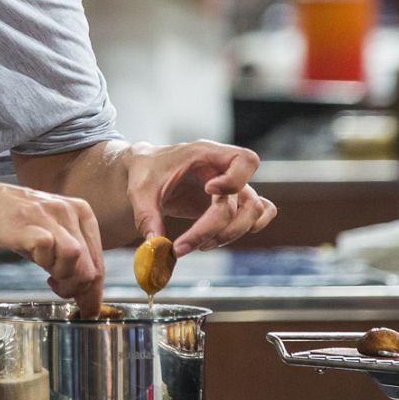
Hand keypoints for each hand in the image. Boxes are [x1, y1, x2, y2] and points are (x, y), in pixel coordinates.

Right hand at [0, 177, 104, 315]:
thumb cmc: (8, 218)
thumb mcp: (47, 232)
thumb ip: (68, 256)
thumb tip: (85, 290)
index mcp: (79, 211)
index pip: (98, 260)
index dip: (95, 291)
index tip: (89, 308)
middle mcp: (69, 210)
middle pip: (91, 265)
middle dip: (80, 291)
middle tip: (64, 296)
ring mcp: (49, 215)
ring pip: (77, 259)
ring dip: (64, 278)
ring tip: (50, 279)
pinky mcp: (30, 223)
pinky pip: (49, 252)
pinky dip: (44, 264)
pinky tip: (37, 264)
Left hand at [126, 140, 276, 254]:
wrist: (145, 172)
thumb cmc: (146, 172)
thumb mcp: (139, 190)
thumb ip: (147, 216)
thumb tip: (157, 245)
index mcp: (206, 154)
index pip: (244, 159)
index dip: (234, 180)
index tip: (209, 191)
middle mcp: (224, 170)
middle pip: (248, 200)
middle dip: (221, 227)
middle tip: (190, 243)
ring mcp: (231, 188)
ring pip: (255, 212)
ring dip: (231, 234)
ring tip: (200, 245)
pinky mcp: (230, 203)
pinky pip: (258, 215)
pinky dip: (248, 229)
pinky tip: (219, 238)